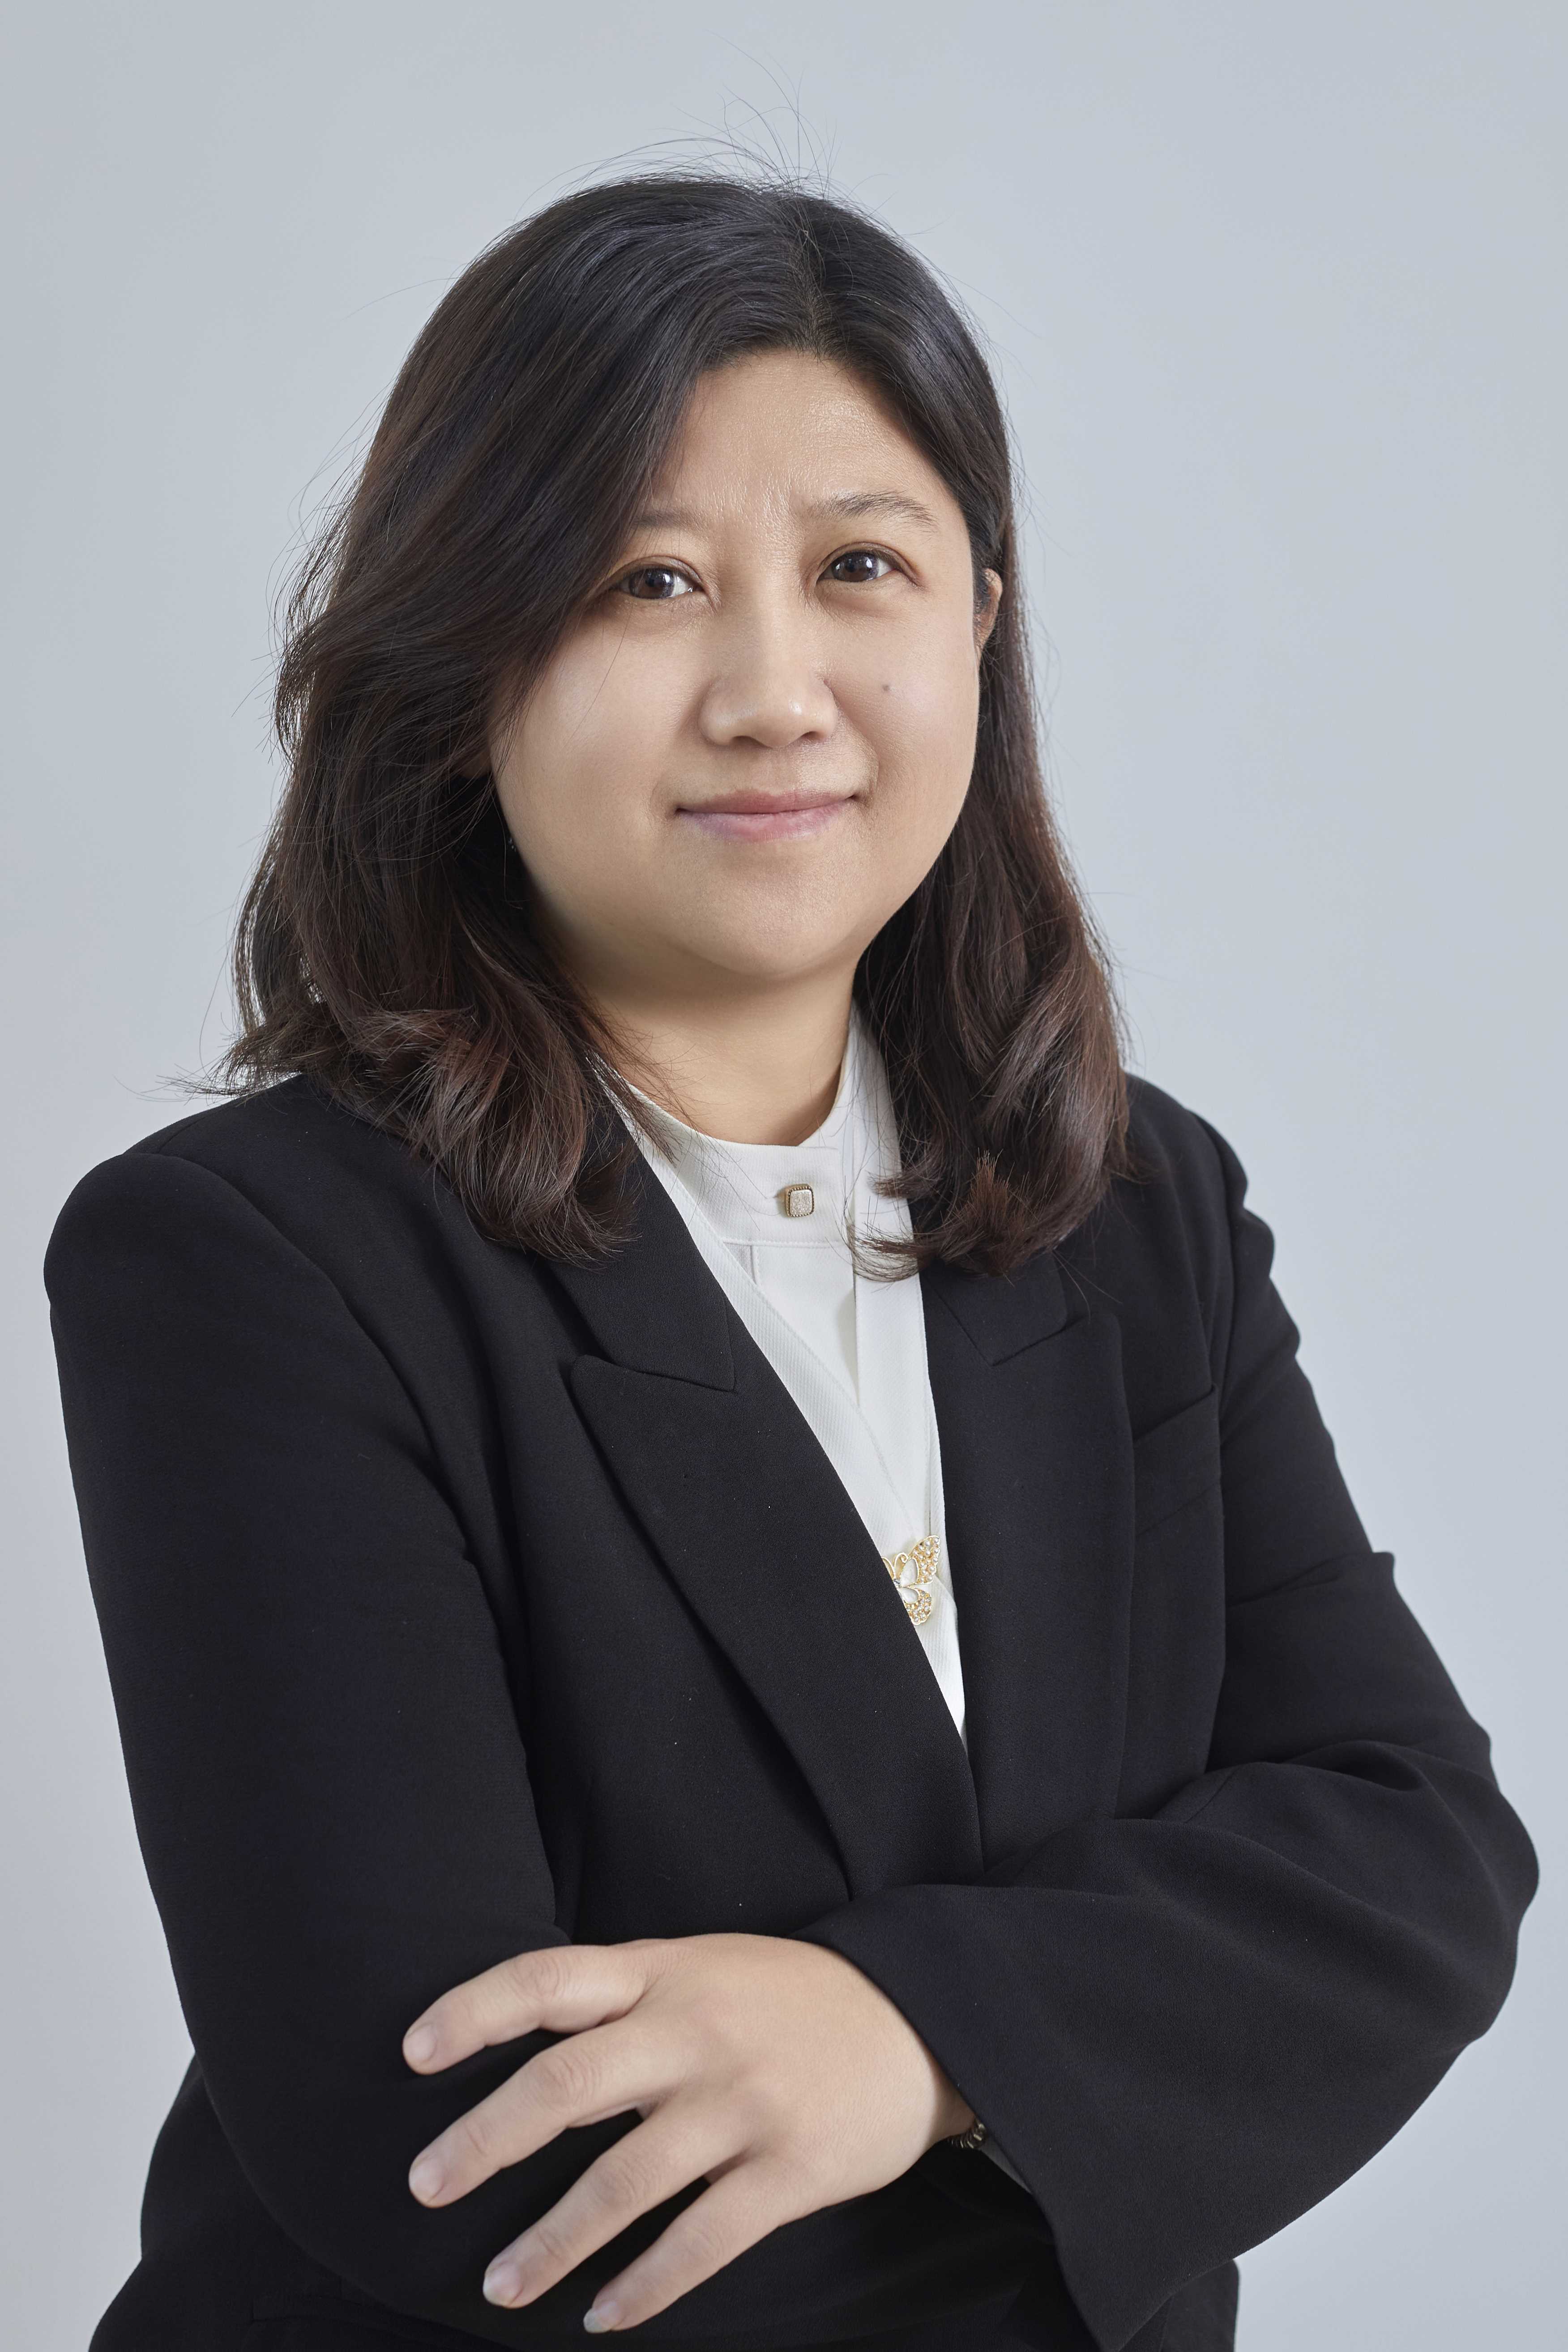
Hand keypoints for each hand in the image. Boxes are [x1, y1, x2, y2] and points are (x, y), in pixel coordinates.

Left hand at [402, 1933, 975, 2331]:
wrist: (920, 2017)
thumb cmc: (787, 1998)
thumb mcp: (704, 1972)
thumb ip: (623, 2014)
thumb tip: (531, 2087)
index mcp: (665, 1971)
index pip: (549, 1978)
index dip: (476, 2009)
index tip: (412, 2052)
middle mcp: (695, 2030)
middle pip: (568, 2081)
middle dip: (486, 2138)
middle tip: (424, 2185)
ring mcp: (743, 2100)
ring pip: (624, 2179)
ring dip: (553, 2240)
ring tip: (498, 2286)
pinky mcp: (790, 2167)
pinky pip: (701, 2239)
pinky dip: (645, 2284)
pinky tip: (603, 2314)